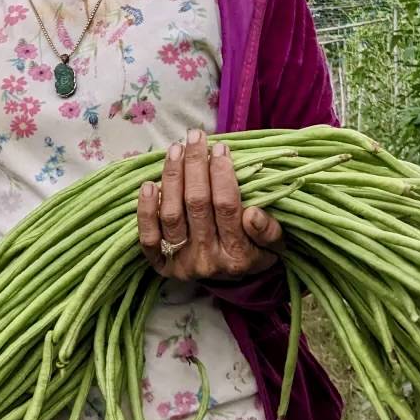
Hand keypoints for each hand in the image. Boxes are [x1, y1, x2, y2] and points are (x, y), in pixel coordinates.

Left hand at [137, 129, 282, 281]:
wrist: (231, 282)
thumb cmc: (254, 252)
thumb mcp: (273, 245)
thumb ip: (268, 231)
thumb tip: (252, 214)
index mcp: (238, 255)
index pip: (227, 206)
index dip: (222, 174)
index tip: (220, 147)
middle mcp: (208, 260)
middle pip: (197, 204)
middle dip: (195, 165)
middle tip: (195, 137)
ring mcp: (182, 263)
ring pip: (171, 214)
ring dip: (172, 177)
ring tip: (176, 149)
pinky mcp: (162, 265)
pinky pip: (148, 237)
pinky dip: (146, 211)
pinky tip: (149, 184)